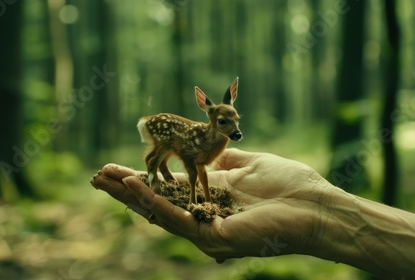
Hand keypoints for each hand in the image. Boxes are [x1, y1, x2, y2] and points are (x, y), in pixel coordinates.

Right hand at [90, 148, 332, 262]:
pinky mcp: (213, 236)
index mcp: (212, 197)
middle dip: (126, 189)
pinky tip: (134, 187)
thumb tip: (205, 148)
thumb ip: (224, 159)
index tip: (120, 166)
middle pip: (157, 202)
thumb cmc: (290, 185)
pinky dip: (153, 202)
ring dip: (130, 195)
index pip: (169, 188)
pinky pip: (177, 218)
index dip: (145, 177)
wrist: (316, 206)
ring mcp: (207, 228)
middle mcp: (204, 215)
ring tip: (104, 181)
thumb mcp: (250, 163)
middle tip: (98, 177)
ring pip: (159, 212)